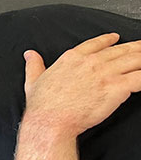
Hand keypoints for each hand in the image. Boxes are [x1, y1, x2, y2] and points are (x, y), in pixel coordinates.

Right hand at [23, 33, 140, 136]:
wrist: (50, 121)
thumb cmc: (42, 106)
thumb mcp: (33, 81)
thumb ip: (34, 65)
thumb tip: (29, 54)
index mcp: (72, 58)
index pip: (95, 44)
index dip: (108, 40)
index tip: (116, 38)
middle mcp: (91, 62)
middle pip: (121, 50)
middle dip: (135, 48)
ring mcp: (105, 73)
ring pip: (135, 60)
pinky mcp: (116, 87)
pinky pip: (140, 78)